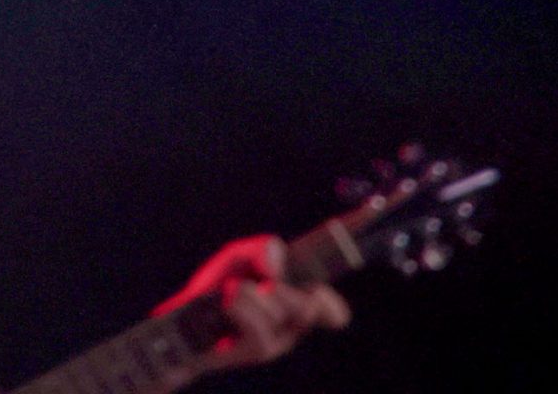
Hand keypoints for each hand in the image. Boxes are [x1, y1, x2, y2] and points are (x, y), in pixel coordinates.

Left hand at [157, 235, 349, 371]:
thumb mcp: (238, 257)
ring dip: (250, 295)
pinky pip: (262, 324)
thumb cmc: (214, 290)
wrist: (182, 326)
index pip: (332, 263)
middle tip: (260, 286)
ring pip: (285, 307)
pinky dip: (238, 307)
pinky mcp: (266, 351)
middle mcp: (299, 313)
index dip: (352, 236)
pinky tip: (225, 306)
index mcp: (298, 284)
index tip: (375, 206)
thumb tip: (279, 269)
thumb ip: (263, 250)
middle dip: (285, 290)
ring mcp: (286, 335)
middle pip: (319, 300)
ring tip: (230, 294)